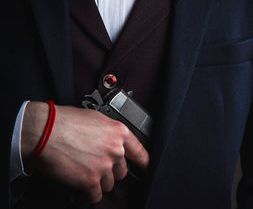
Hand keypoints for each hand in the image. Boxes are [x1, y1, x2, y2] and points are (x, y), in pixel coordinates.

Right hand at [21, 102, 148, 202]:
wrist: (44, 131)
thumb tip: (111, 142)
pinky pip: (96, 196)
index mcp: (119, 132)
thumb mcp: (96, 118)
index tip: (145, 169)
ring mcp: (104, 166)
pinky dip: (88, 195)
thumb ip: (109, 133)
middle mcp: (115, 150)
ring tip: (84, 172)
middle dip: (110, 171)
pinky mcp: (90, 181)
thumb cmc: (64, 121)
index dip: (144, 163)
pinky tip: (81, 188)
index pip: (140, 153)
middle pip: (122, 171)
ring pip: (109, 184)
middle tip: (95, 166)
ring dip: (98, 182)